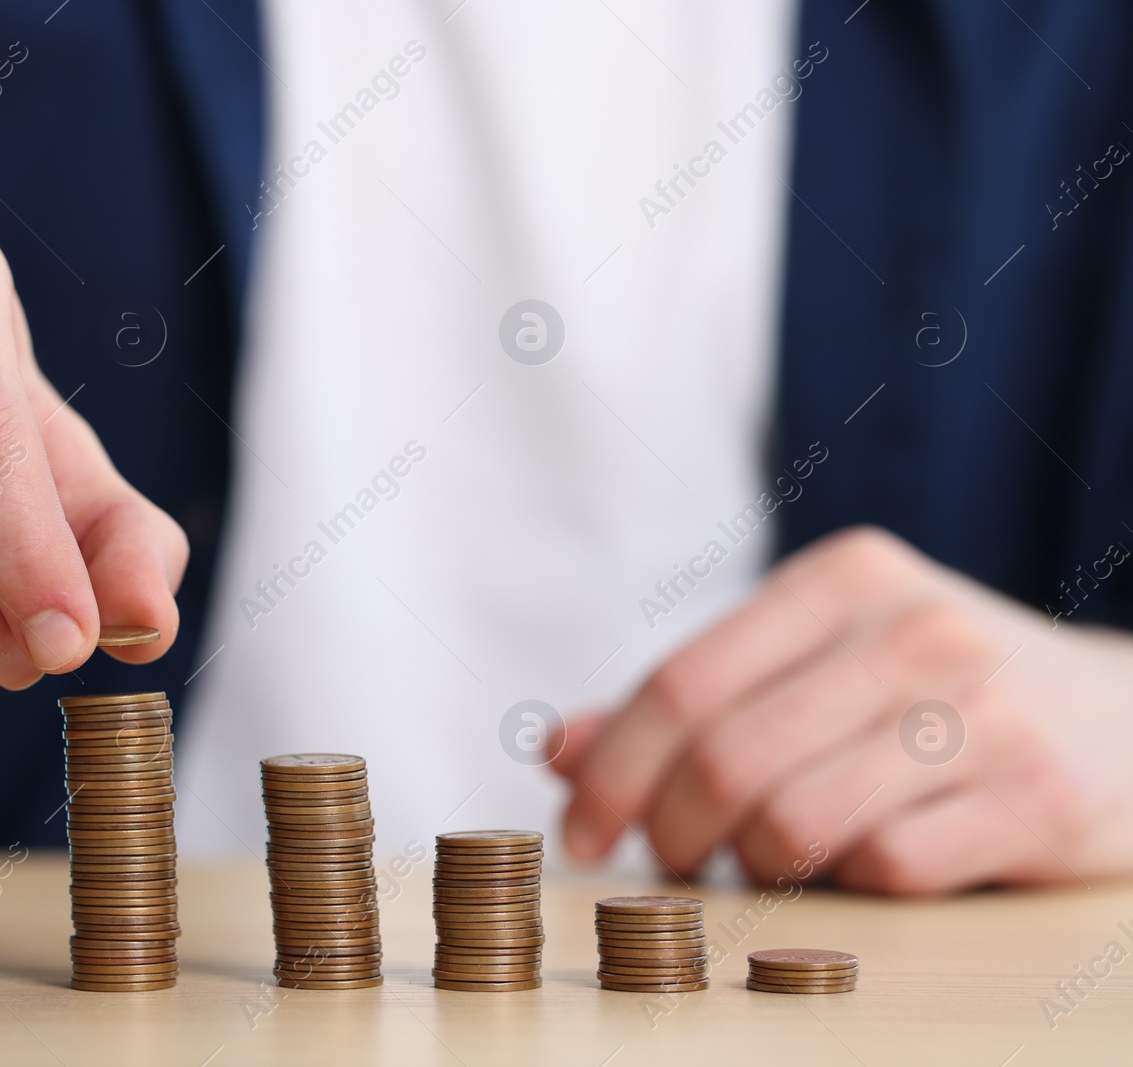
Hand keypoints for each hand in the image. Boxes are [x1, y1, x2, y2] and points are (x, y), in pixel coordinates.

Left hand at [550, 527, 1132, 893]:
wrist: (1125, 714)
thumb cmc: (931, 692)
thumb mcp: (814, 661)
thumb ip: (689, 700)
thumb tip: (556, 747)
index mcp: (844, 578)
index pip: (682, 684)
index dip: (612, 771)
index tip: (581, 832)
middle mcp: (916, 630)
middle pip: (727, 758)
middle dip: (673, 832)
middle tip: (673, 861)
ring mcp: (988, 712)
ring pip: (798, 821)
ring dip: (759, 864)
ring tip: (770, 858)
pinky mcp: (1044, 799)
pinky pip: (890, 870)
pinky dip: (854, 884)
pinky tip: (868, 858)